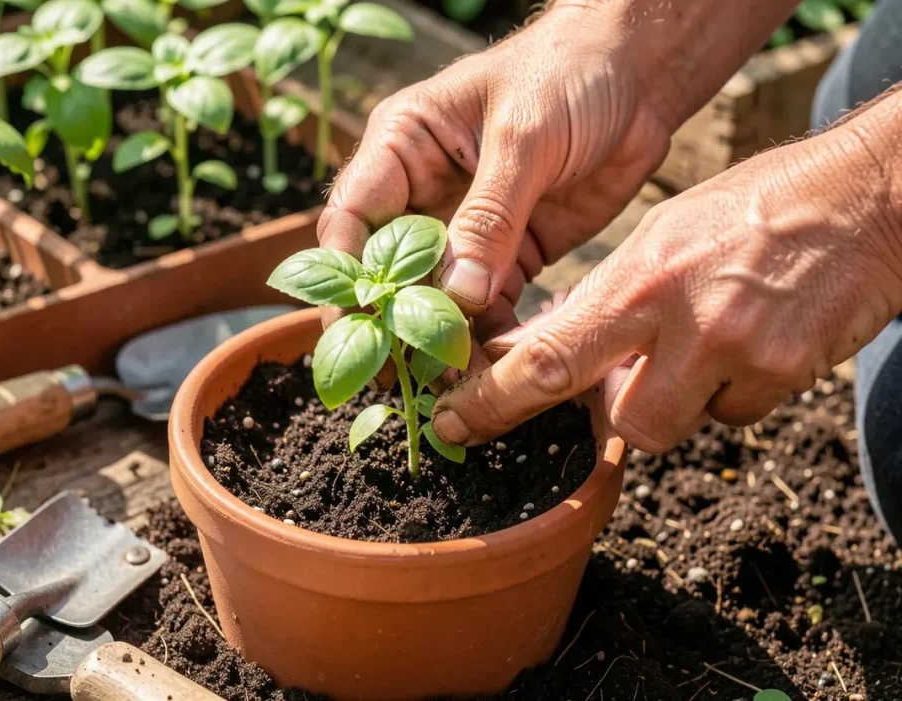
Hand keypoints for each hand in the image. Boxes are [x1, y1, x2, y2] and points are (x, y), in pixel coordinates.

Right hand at [317, 2, 672, 386]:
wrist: (640, 78)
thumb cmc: (569, 75)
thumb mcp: (523, 137)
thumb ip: (489, 216)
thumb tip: (457, 295)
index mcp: (402, 147)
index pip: (353, 218)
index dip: (348, 274)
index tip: (361, 324)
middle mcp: (424, 193)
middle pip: (390, 270)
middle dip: (394, 322)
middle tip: (400, 374)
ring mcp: (467, 228)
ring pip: (437, 297)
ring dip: (440, 340)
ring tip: (447, 385)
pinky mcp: (510, 253)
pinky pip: (488, 306)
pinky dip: (488, 338)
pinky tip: (492, 370)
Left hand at [432, 121, 901, 452]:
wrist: (868, 200)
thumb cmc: (755, 207)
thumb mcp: (663, 233)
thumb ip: (607, 298)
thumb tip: (551, 348)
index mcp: (641, 277)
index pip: (548, 357)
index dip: (492, 401)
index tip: (454, 421)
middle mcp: (686, 321)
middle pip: (615, 418)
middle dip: (597, 417)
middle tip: (603, 391)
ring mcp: (742, 354)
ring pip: (674, 424)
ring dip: (669, 400)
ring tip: (697, 343)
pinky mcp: (788, 377)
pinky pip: (730, 416)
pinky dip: (724, 394)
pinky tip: (745, 345)